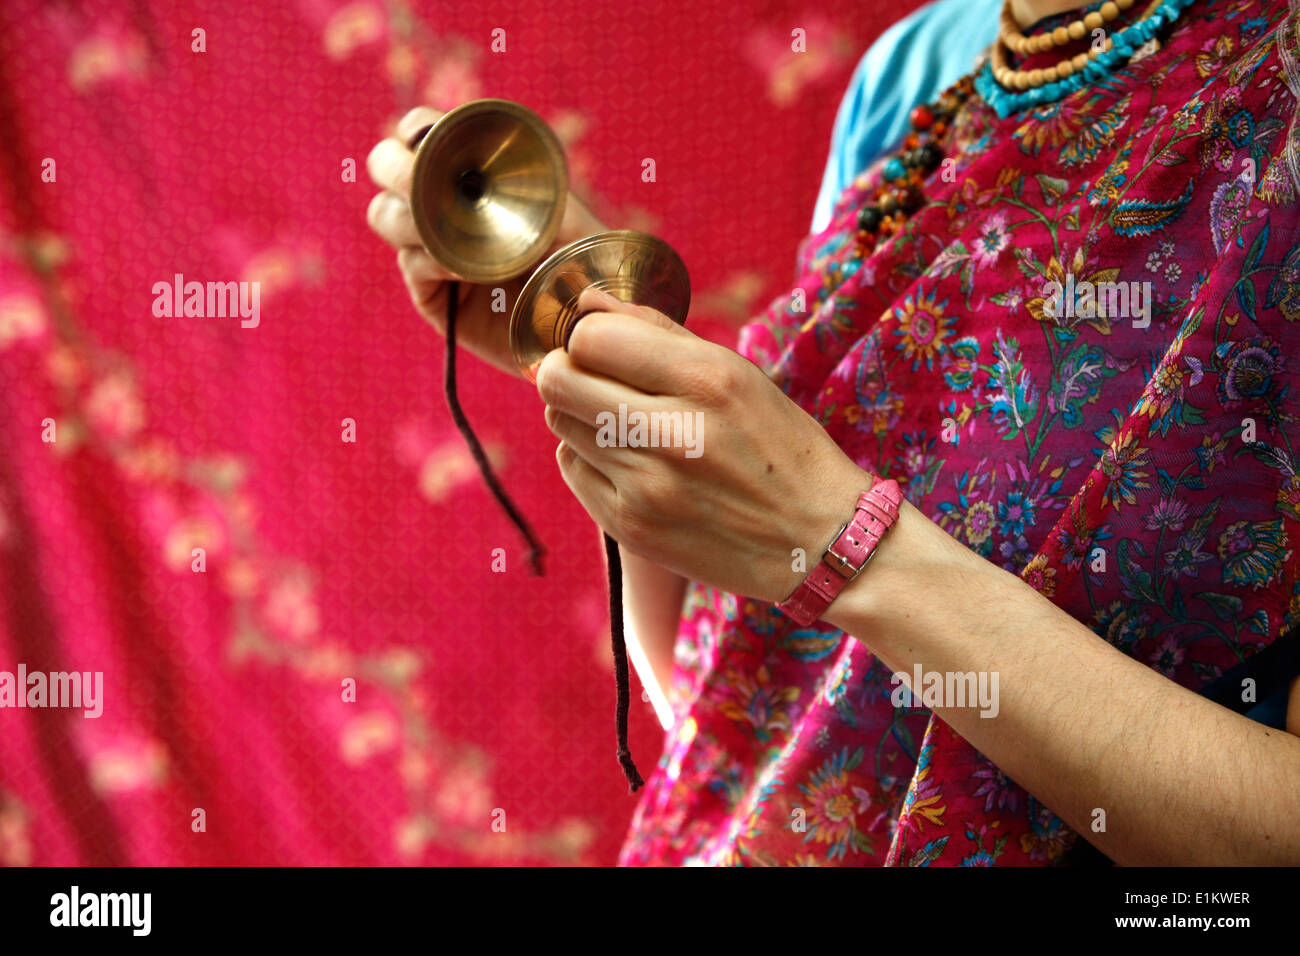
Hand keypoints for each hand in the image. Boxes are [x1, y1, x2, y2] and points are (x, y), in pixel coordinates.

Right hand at [366, 106, 607, 377]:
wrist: (585, 321)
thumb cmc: (581, 257)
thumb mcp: (562, 209)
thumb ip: (520, 179)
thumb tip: (475, 164)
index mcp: (470, 171)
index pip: (420, 131)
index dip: (418, 129)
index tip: (433, 139)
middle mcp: (441, 203)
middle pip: (384, 165)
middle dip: (396, 169)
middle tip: (418, 183)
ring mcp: (430, 247)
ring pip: (385, 215)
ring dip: (412, 218)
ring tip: (453, 237)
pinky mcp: (431, 294)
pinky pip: (411, 264)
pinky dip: (432, 261)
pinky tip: (464, 270)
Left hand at [537, 287, 872, 602]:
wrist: (817, 542)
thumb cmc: (781, 448)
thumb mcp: (740, 375)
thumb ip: (657, 332)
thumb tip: (585, 300)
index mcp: (708, 381)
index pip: (590, 338)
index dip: (588, 336)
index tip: (606, 346)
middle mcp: (672, 434)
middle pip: (557, 380)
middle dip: (570, 371)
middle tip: (599, 381)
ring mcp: (646, 487)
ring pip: (559, 423)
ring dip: (582, 416)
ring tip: (628, 426)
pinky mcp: (630, 527)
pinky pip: (572, 469)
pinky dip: (592, 459)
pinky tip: (634, 464)